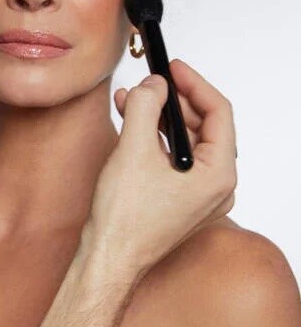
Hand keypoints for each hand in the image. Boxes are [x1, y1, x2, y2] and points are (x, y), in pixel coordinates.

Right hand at [80, 58, 236, 286]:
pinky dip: (155, 139)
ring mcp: (199, 195)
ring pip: (186, 142)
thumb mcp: (133, 149)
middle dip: (173, 101)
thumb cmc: (124, 220)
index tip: (174, 67)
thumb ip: (144, 106)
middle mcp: (216, 186)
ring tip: (133, 99)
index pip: (219, 112)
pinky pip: (174, 159)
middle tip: (152, 82)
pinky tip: (131, 123)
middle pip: (203, 126)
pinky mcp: (181, 199)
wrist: (108, 258)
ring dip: (159, 118)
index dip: (194, 84)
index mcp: (218, 175)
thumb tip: (153, 84)